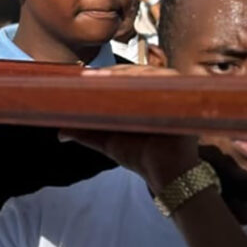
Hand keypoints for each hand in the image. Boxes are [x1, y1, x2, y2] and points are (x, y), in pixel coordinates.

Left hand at [61, 66, 197, 191]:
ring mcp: (173, 94)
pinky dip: (150, 79)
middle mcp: (157, 92)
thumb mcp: (106, 141)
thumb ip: (84, 133)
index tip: (82, 76)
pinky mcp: (186, 99)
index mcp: (139, 96)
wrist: (164, 174)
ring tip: (104, 78)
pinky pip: (169, 81)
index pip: (121, 77)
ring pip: (149, 73)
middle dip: (111, 72)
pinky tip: (132, 82)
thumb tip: (60, 134)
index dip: (102, 75)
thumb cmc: (138, 155)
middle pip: (134, 72)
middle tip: (90, 77)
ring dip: (127, 73)